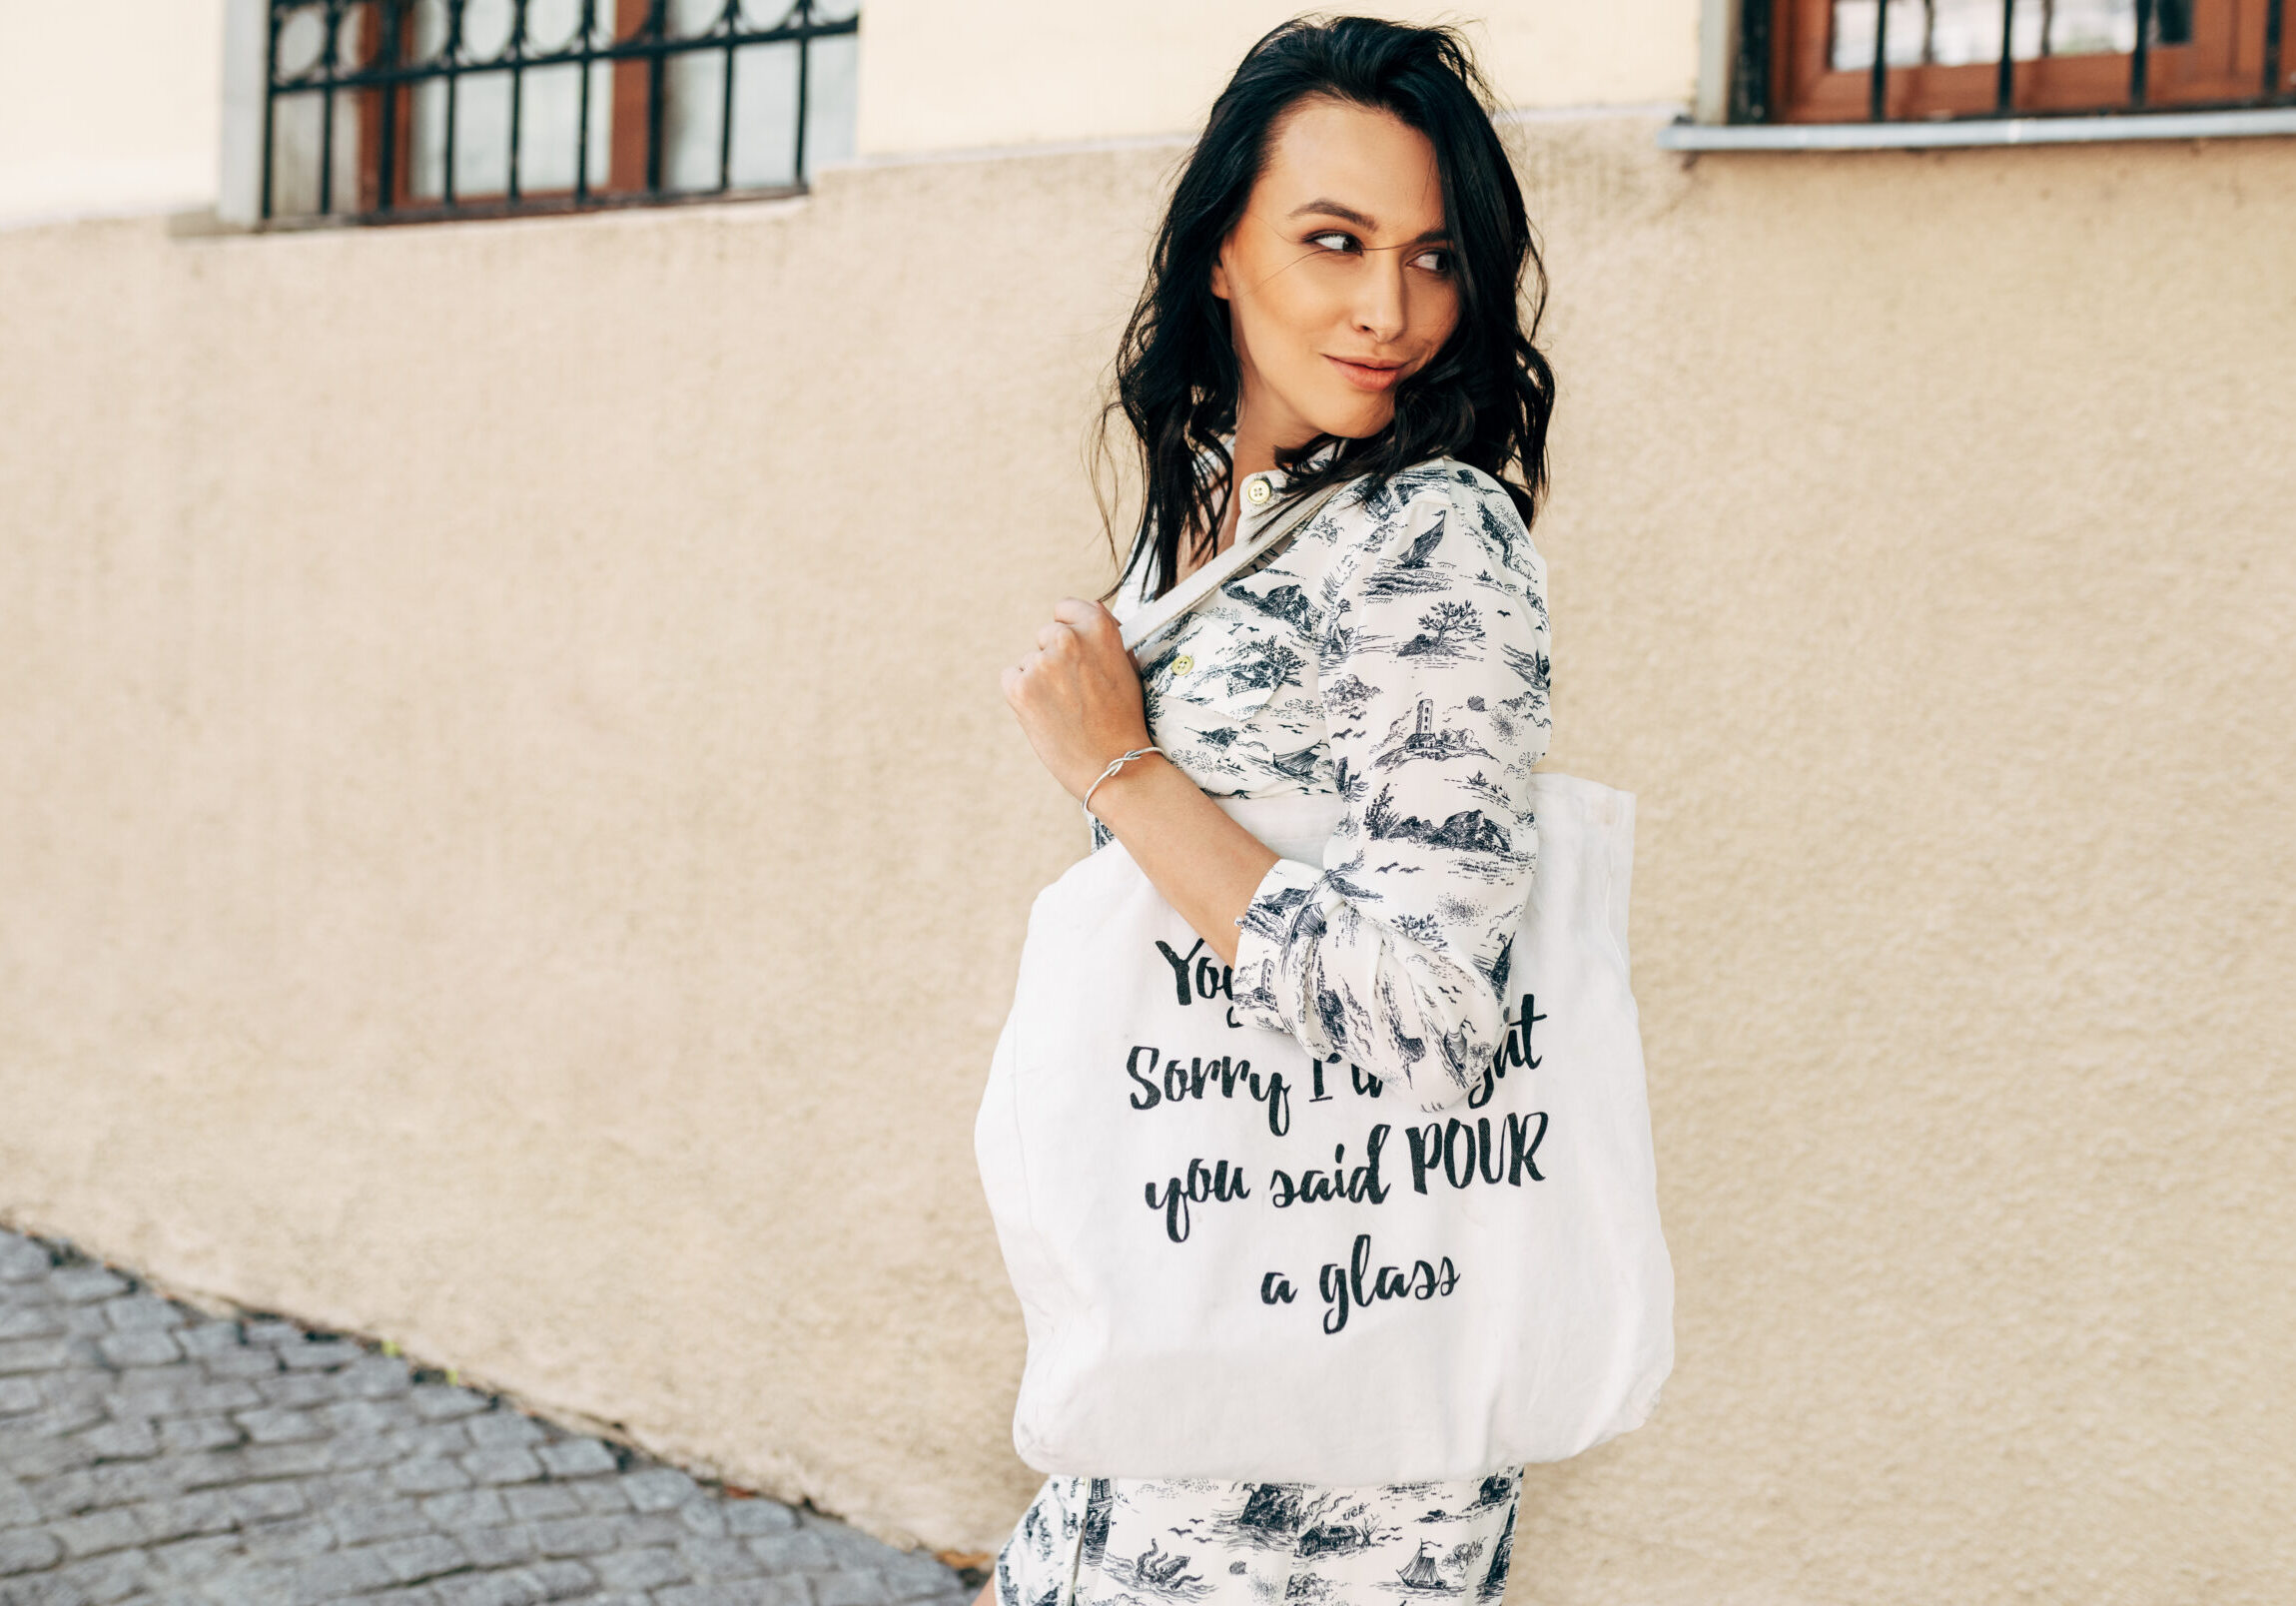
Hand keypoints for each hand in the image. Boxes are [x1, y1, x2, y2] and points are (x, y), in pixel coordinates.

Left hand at [1001, 598, 1153, 800]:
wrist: (1113, 764)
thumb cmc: (1123, 720)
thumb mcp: (1126, 666)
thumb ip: (1104, 635)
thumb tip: (1089, 608)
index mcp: (1098, 627)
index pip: (1065, 608)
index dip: (1070, 629)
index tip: (1075, 649)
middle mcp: (1067, 639)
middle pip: (1045, 635)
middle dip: (1055, 658)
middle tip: (1075, 691)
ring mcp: (1041, 663)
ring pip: (1030, 661)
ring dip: (1040, 680)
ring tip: (1066, 709)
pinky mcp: (1019, 688)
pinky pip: (1011, 678)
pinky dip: (1023, 695)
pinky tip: (1047, 714)